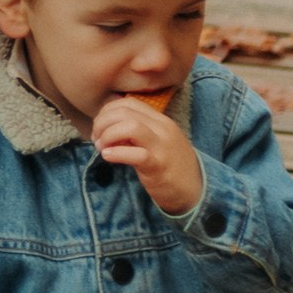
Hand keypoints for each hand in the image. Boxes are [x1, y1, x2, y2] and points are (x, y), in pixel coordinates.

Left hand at [92, 94, 203, 217]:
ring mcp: (162, 146)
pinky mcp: (159, 166)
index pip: (128, 103)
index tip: (100, 128)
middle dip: (102, 123)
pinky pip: (136, 154)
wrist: (196, 189)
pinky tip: (108, 156)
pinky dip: (116, 153)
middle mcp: (162, 129)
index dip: (107, 112)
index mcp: (160, 120)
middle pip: (124, 112)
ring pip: (130, 126)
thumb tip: (108, 123)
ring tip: (102, 148)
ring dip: (108, 135)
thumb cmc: (171, 165)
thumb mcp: (157, 141)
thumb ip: (138, 130)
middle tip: (97, 140)